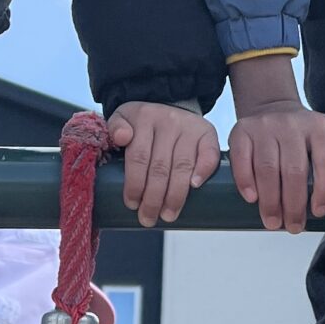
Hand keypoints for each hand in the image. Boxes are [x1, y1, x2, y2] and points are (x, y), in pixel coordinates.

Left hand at [107, 103, 221, 226]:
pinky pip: (209, 153)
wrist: (170, 104)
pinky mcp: (207, 133)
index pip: (138, 157)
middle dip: (153, 198)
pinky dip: (204, 170)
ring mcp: (189, 128)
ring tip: (168, 215)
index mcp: (144, 118)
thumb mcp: (123, 118)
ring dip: (175, 195)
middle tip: (148, 219)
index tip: (132, 204)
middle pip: (160, 167)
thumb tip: (122, 137)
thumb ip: (115, 128)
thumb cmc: (142, 122)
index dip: (135, 184)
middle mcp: (168, 122)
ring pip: (183, 166)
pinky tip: (195, 186)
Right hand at [230, 99, 324, 232]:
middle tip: (294, 227)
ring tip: (274, 222)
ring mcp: (264, 127)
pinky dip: (246, 181)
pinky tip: (252, 199)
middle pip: (294, 171)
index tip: (319, 212)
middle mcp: (291, 125)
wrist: (270, 109)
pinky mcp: (241, 132)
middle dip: (294, 205)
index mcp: (318, 127)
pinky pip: (242, 159)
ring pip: (267, 169)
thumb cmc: (305, 131)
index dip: (324, 190)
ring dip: (270, 201)